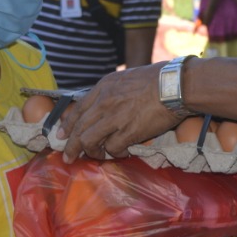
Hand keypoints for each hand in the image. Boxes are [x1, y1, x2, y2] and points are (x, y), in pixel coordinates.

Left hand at [59, 63, 178, 160]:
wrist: (174, 85)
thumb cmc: (156, 80)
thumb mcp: (125, 79)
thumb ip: (111, 92)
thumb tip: (103, 106)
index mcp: (103, 88)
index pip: (78, 109)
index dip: (67, 125)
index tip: (61, 136)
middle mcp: (105, 102)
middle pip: (79, 129)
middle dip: (71, 147)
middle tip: (68, 158)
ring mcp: (115, 117)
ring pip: (89, 141)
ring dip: (91, 153)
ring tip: (98, 157)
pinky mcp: (129, 131)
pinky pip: (113, 148)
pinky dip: (114, 154)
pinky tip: (121, 153)